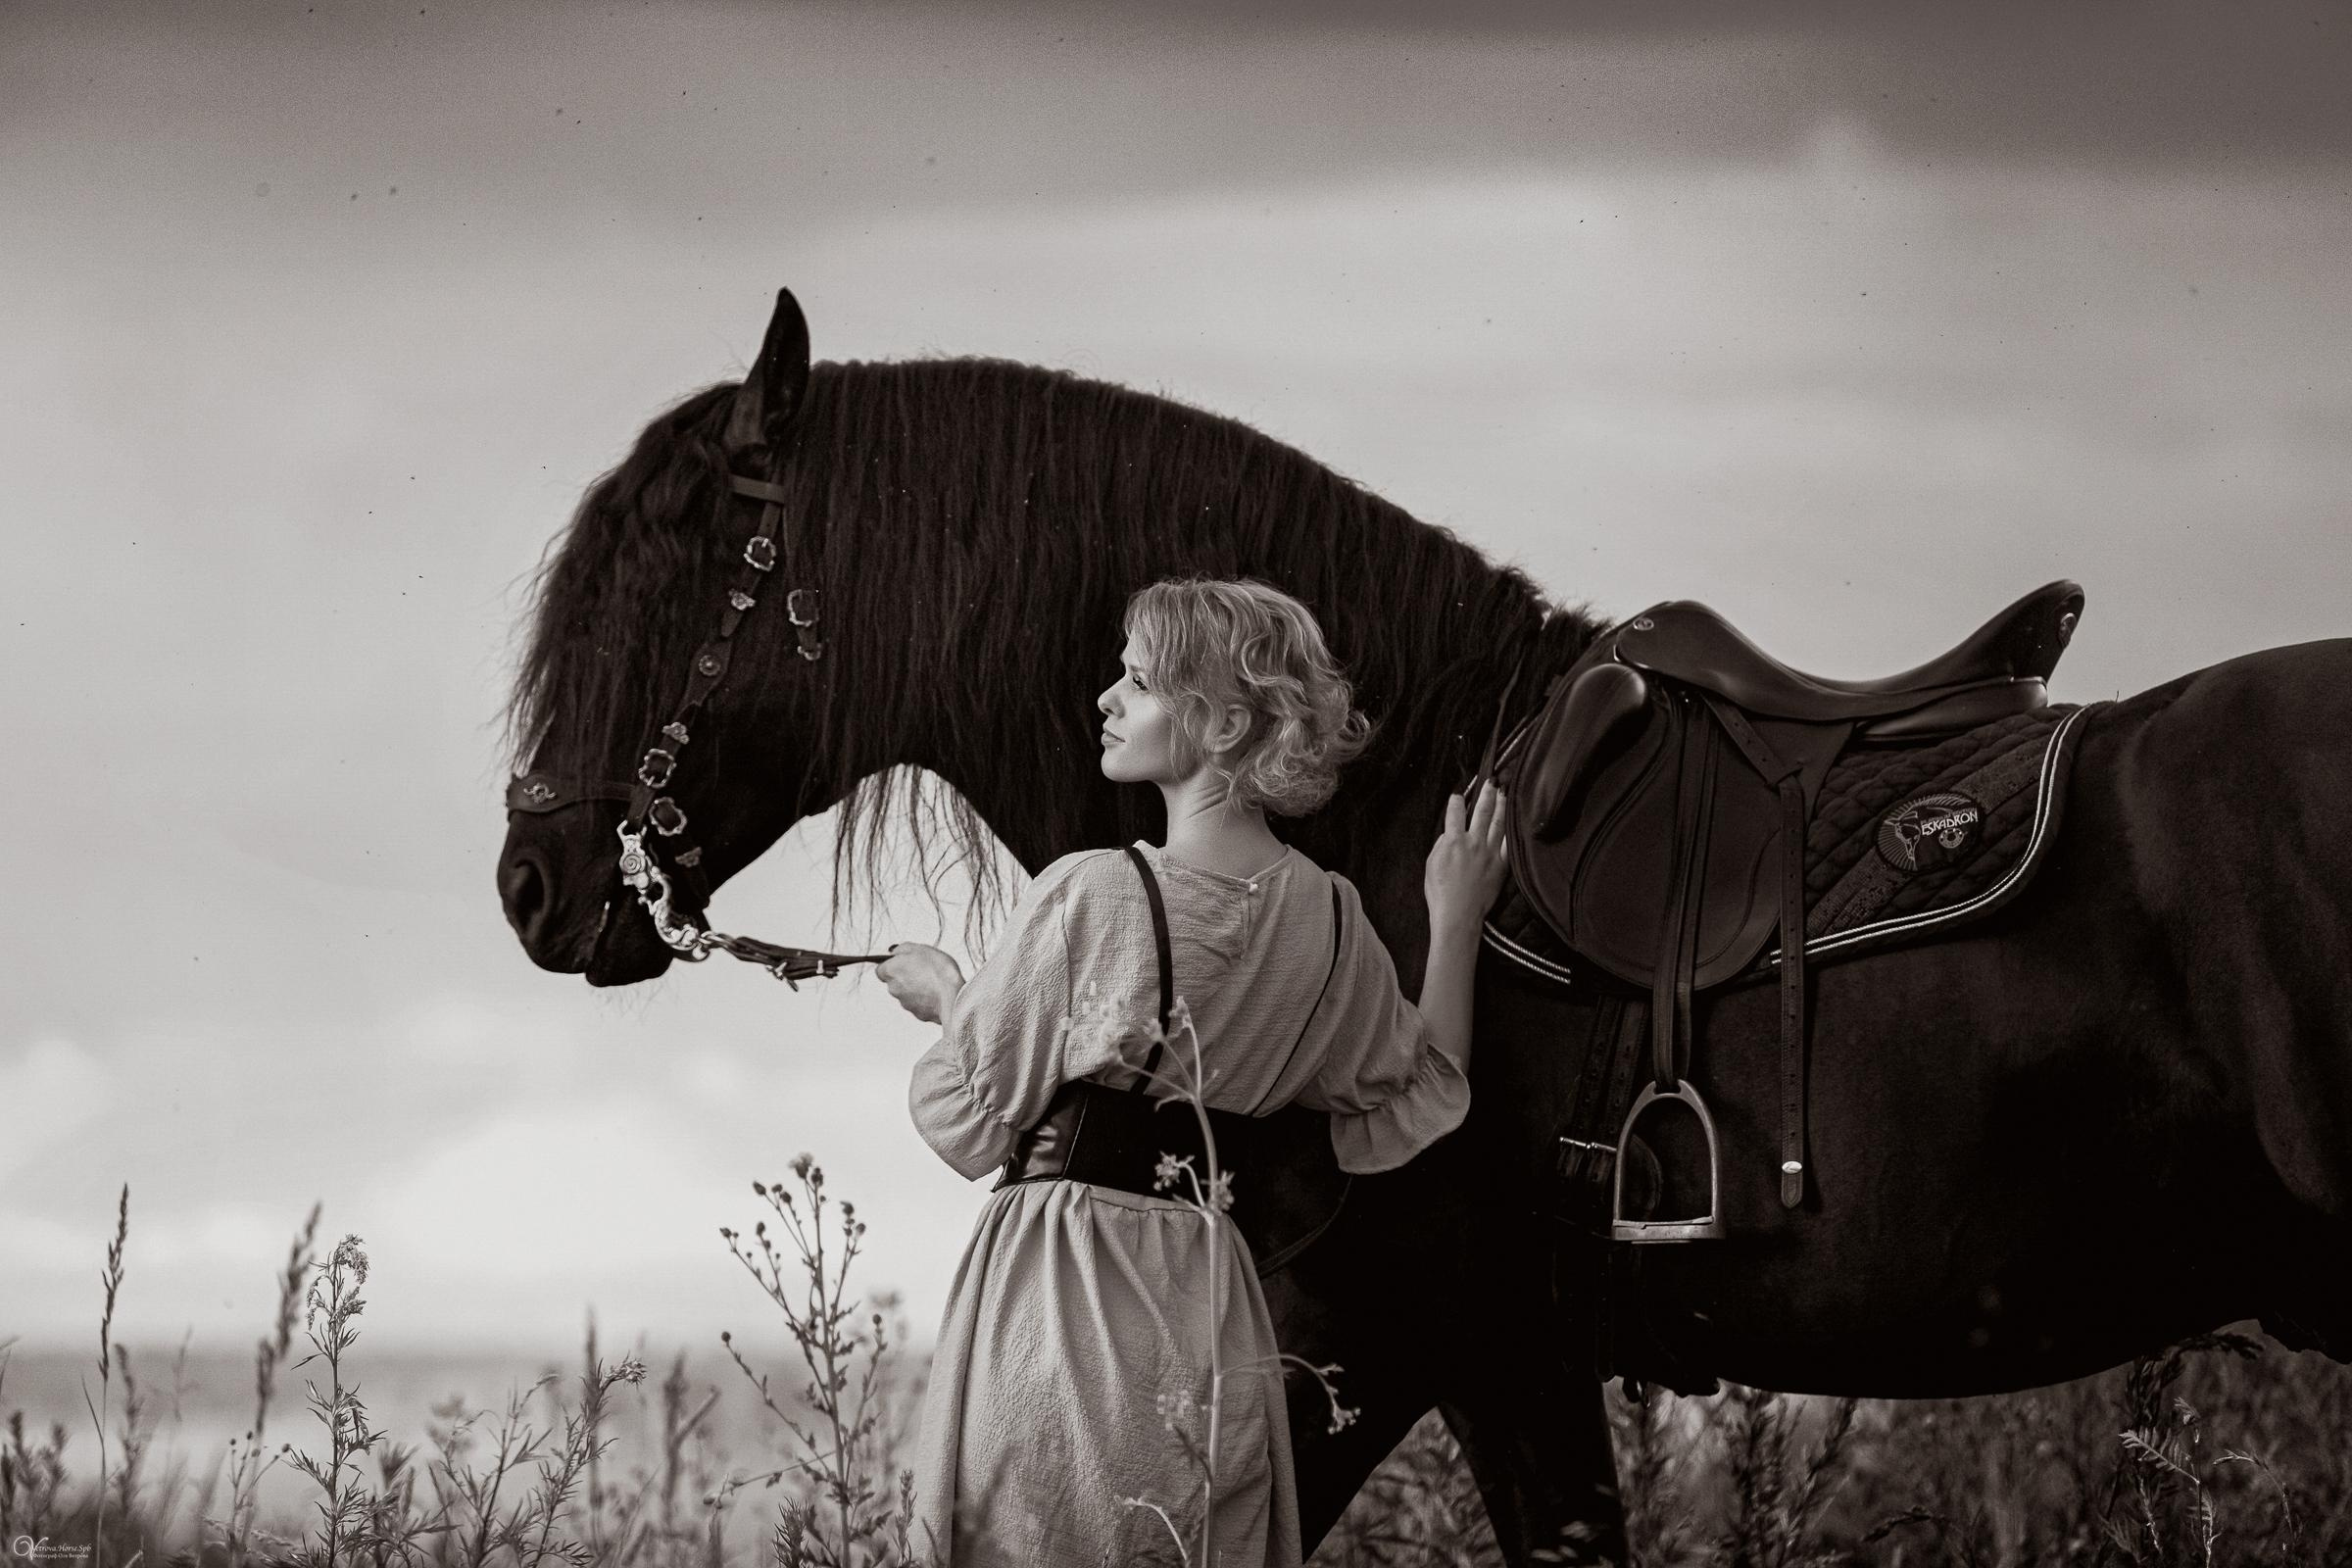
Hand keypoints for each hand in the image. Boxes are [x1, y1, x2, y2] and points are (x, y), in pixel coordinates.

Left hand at [876, 943, 964, 1024]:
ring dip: (916, 988)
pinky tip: (938, 993)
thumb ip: (903, 948)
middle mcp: (893, 989)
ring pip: (907, 994)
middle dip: (905, 976)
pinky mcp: (917, 1014)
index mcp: (891, 971)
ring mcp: (905, 1003)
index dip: (892, 964)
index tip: (902, 961)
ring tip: (933, 981)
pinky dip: (926, 999)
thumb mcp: (920, 948)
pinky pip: (919, 1004)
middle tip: (922, 969)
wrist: (952, 996)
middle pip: (894, 982)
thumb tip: (896, 952)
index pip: (880, 969)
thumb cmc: (938, 970)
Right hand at [1424, 783, 1509, 937]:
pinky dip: (1511, 829)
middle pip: (1482, 811)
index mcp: (1453, 841)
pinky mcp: (1501, 865)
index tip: (1458, 796)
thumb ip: (1441, 845)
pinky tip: (1514, 820)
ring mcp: (1490, 853)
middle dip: (1487, 793)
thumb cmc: (1440, 893)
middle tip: (1492, 781)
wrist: (1458, 915)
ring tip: (1504, 793)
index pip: (1455, 812)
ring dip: (1501, 805)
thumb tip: (1449, 834)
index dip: (1456, 801)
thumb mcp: (1431, 864)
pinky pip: (1509, 843)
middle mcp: (1474, 843)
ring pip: (1498, 823)